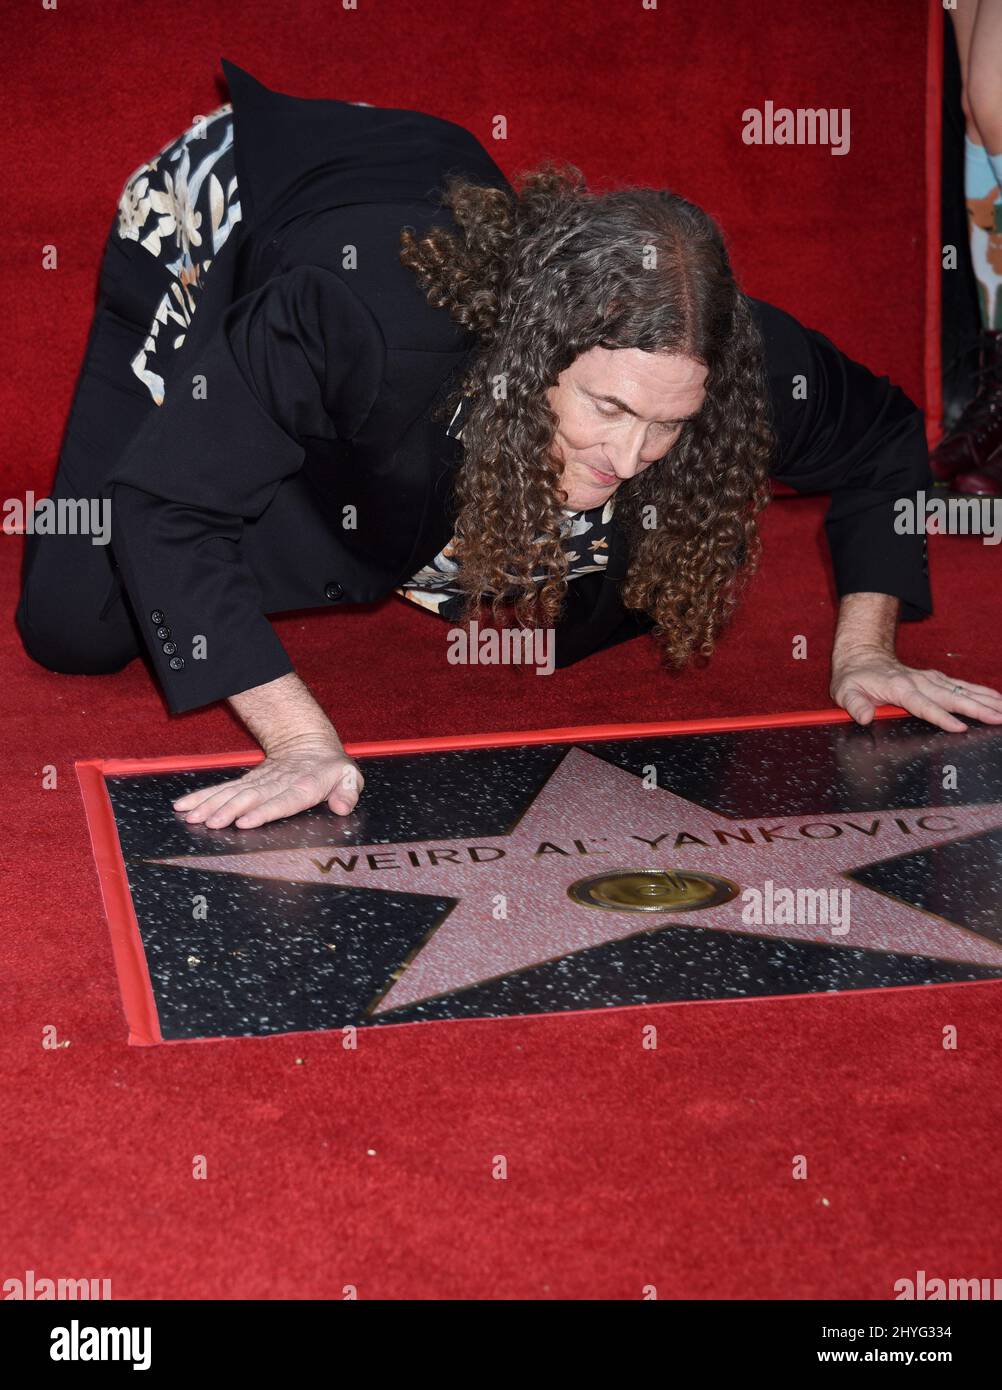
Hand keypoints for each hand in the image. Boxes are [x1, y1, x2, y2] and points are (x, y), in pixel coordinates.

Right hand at [172, 733, 364, 828]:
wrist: (308, 744)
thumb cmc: (331, 768)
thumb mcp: (348, 776)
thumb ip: (348, 791)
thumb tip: (343, 806)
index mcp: (303, 786)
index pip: (283, 801)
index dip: (264, 811)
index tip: (245, 821)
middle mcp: (277, 784)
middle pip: (250, 798)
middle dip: (228, 811)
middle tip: (210, 823)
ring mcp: (259, 783)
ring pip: (232, 793)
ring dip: (210, 805)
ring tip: (191, 817)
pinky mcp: (246, 783)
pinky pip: (222, 790)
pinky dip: (202, 797)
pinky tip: (184, 806)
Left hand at [830, 647, 1001, 733]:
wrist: (861, 655)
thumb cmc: (853, 677)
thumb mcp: (844, 691)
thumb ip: (854, 705)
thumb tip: (864, 717)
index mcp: (898, 688)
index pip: (923, 705)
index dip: (941, 716)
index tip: (959, 726)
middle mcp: (918, 682)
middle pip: (951, 697)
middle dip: (976, 708)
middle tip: (998, 718)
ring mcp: (929, 679)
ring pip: (961, 690)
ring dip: (985, 700)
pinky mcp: (935, 679)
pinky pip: (961, 686)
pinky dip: (981, 692)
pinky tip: (998, 700)